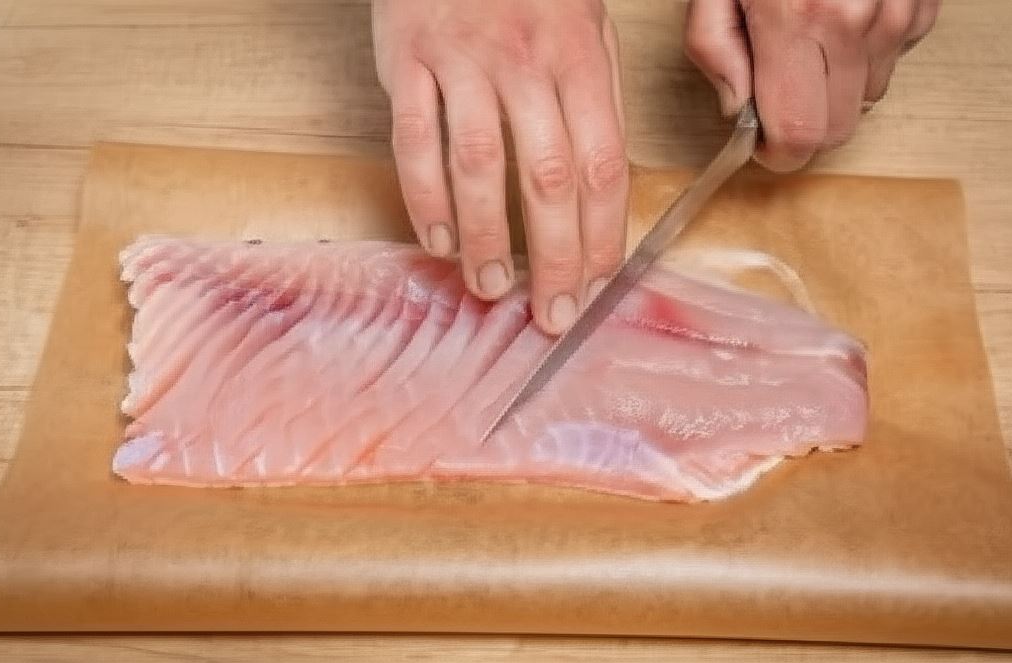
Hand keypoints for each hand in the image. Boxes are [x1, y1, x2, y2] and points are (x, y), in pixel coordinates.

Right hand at [372, 0, 627, 333]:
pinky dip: (424, 198)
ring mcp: (462, 61)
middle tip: (551, 313)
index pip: (602, 165)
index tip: (598, 285)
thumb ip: (596, 102)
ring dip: (485, 237)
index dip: (602, 234)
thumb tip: (603, 189)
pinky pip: (415, 140)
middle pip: (547, 177)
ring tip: (490, 288)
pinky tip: (437, 241)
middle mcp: (526, 63)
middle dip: (554, 257)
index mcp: (581, 58)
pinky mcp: (408, 60)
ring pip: (478, 165)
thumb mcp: (585, 27)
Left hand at [685, 0, 939, 170]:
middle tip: (778, 92)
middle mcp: (855, 21)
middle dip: (803, 125)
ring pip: (866, 97)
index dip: (777, 152)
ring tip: (807, 39)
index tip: (761, 142)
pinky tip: (840, 17)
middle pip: (837, 129)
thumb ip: (715, 52)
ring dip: (833, 87)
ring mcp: (897, 11)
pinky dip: (864, 53)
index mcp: (796, 20)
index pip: (799, 136)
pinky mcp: (922, 2)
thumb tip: (737, 110)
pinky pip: (893, 59)